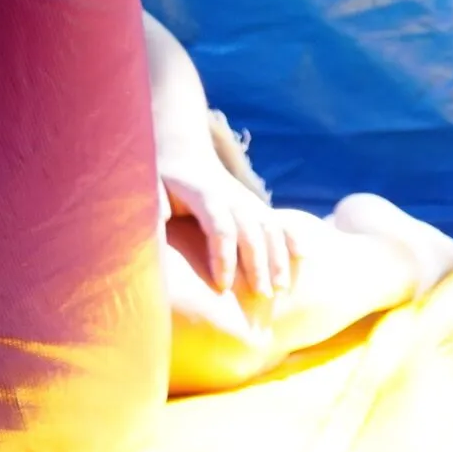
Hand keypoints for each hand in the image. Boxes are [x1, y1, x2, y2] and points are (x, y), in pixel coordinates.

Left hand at [161, 157, 298, 297]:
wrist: (183, 155)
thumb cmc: (161, 182)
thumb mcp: (149, 191)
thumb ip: (152, 210)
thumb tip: (155, 230)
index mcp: (206, 195)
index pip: (222, 229)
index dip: (224, 258)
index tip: (222, 287)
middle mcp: (233, 198)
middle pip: (252, 232)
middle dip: (258, 265)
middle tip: (261, 296)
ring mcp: (249, 201)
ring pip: (271, 229)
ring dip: (278, 259)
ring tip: (280, 289)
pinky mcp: (257, 206)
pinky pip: (281, 223)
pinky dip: (293, 238)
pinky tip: (303, 257)